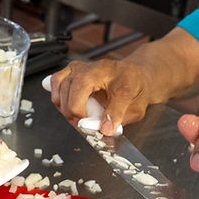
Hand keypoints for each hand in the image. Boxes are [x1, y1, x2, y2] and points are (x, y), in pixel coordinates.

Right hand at [46, 28, 198, 136]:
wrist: (143, 71)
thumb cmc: (141, 92)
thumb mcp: (140, 108)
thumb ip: (122, 117)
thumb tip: (104, 129)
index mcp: (127, 77)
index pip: (116, 95)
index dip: (109, 114)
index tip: (103, 131)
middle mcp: (103, 68)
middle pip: (78, 85)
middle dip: (75, 109)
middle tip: (83, 124)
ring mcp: (86, 66)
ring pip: (62, 82)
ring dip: (63, 103)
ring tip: (76, 116)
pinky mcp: (73, 69)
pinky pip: (56, 80)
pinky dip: (55, 92)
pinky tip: (64, 103)